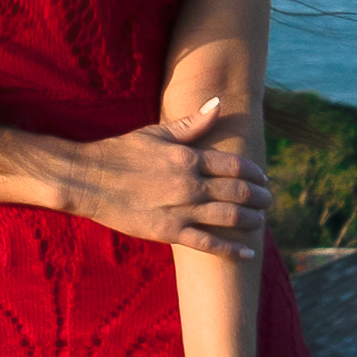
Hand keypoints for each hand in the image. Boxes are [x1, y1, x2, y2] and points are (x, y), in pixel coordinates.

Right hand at [75, 93, 271, 255]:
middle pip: (238, 191)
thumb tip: (218, 103)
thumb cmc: (120, 152)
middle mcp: (189, 183)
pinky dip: (232, 249)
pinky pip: (209, 243)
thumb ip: (192, 122)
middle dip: (259, 196)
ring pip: (230, 216)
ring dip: (252, 219)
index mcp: (188, 157)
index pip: (235, 165)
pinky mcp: (169, 231)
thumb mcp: (156, 132)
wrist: (87, 179)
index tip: (263, 178)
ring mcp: (181, 209)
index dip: (254, 172)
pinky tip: (247, 252)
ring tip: (261, 220)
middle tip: (269, 200)